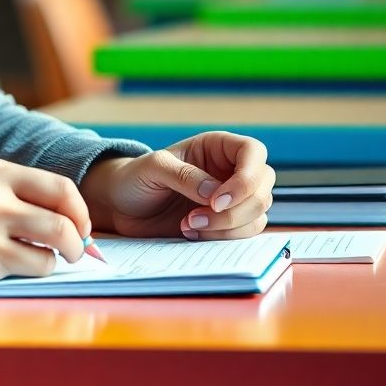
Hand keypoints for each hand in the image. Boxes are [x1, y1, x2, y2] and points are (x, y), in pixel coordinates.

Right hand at [0, 159, 92, 282]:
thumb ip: (14, 190)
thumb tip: (64, 215)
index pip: (61, 188)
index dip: (79, 211)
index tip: (79, 225)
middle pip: (64, 221)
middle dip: (77, 241)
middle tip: (73, 250)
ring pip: (52, 251)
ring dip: (53, 260)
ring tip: (38, 258)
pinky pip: (28, 270)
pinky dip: (29, 271)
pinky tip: (9, 265)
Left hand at [81, 132, 274, 239]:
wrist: (122, 206)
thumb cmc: (135, 177)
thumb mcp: (153, 168)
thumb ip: (183, 175)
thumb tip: (215, 192)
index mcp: (216, 147)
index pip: (253, 152)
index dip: (246, 177)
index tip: (216, 200)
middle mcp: (230, 171)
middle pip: (262, 188)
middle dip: (236, 209)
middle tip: (197, 217)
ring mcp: (231, 199)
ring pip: (258, 214)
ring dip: (227, 227)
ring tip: (188, 225)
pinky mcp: (226, 224)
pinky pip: (245, 234)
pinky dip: (222, 238)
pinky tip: (192, 233)